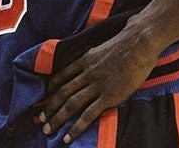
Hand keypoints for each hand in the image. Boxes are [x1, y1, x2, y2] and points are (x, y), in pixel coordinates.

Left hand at [40, 26, 160, 143]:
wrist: (138, 43)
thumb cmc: (128, 43)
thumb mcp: (104, 48)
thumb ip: (97, 57)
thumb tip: (97, 60)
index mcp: (85, 60)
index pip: (63, 75)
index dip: (52, 87)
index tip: (45, 95)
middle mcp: (86, 73)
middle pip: (63, 92)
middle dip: (50, 107)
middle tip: (41, 119)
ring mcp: (96, 85)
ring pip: (71, 104)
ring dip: (58, 118)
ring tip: (48, 129)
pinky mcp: (108, 96)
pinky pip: (88, 114)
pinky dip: (76, 127)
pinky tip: (69, 136)